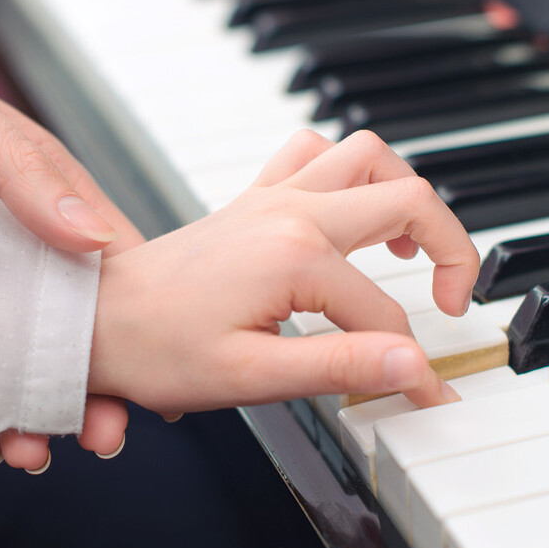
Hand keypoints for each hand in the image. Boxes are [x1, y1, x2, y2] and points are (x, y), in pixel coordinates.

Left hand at [0, 0, 139, 469]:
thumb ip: (16, 165)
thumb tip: (95, 235)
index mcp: (26, 181)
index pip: (100, 258)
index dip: (131, 318)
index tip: (154, 376)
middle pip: (55, 320)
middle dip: (84, 380)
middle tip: (101, 435)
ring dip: (21, 405)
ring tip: (30, 454)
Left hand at [88, 130, 480, 413]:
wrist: (96, 318)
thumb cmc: (156, 349)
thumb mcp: (251, 374)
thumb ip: (340, 367)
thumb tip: (413, 367)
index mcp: (295, 256)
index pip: (386, 315)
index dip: (413, 362)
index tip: (425, 396)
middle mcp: (290, 211)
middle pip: (407, 199)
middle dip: (450, 249)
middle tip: (453, 302)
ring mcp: (270, 197)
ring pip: (366, 154)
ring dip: (404, 192)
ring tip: (411, 250)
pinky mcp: (253, 199)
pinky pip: (313, 152)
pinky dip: (348, 169)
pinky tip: (350, 211)